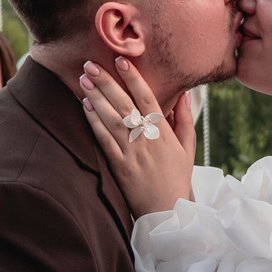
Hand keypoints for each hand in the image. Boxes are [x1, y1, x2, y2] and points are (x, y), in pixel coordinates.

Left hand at [75, 57, 193, 217]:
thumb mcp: (188, 147)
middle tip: (90, 64)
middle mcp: (146, 139)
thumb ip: (184, 119)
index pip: (146, 98)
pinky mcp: (118, 166)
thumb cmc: (177, 177)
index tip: (120, 61)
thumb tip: (184, 94)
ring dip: (96, 97)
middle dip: (106, 82)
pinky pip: (103, 140)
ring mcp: (131, 152)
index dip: (133, 78)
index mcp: (163, 132)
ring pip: (111, 119)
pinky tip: (85, 106)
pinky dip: (93, 122)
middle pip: (124, 104)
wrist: (167, 210)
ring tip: (83, 80)